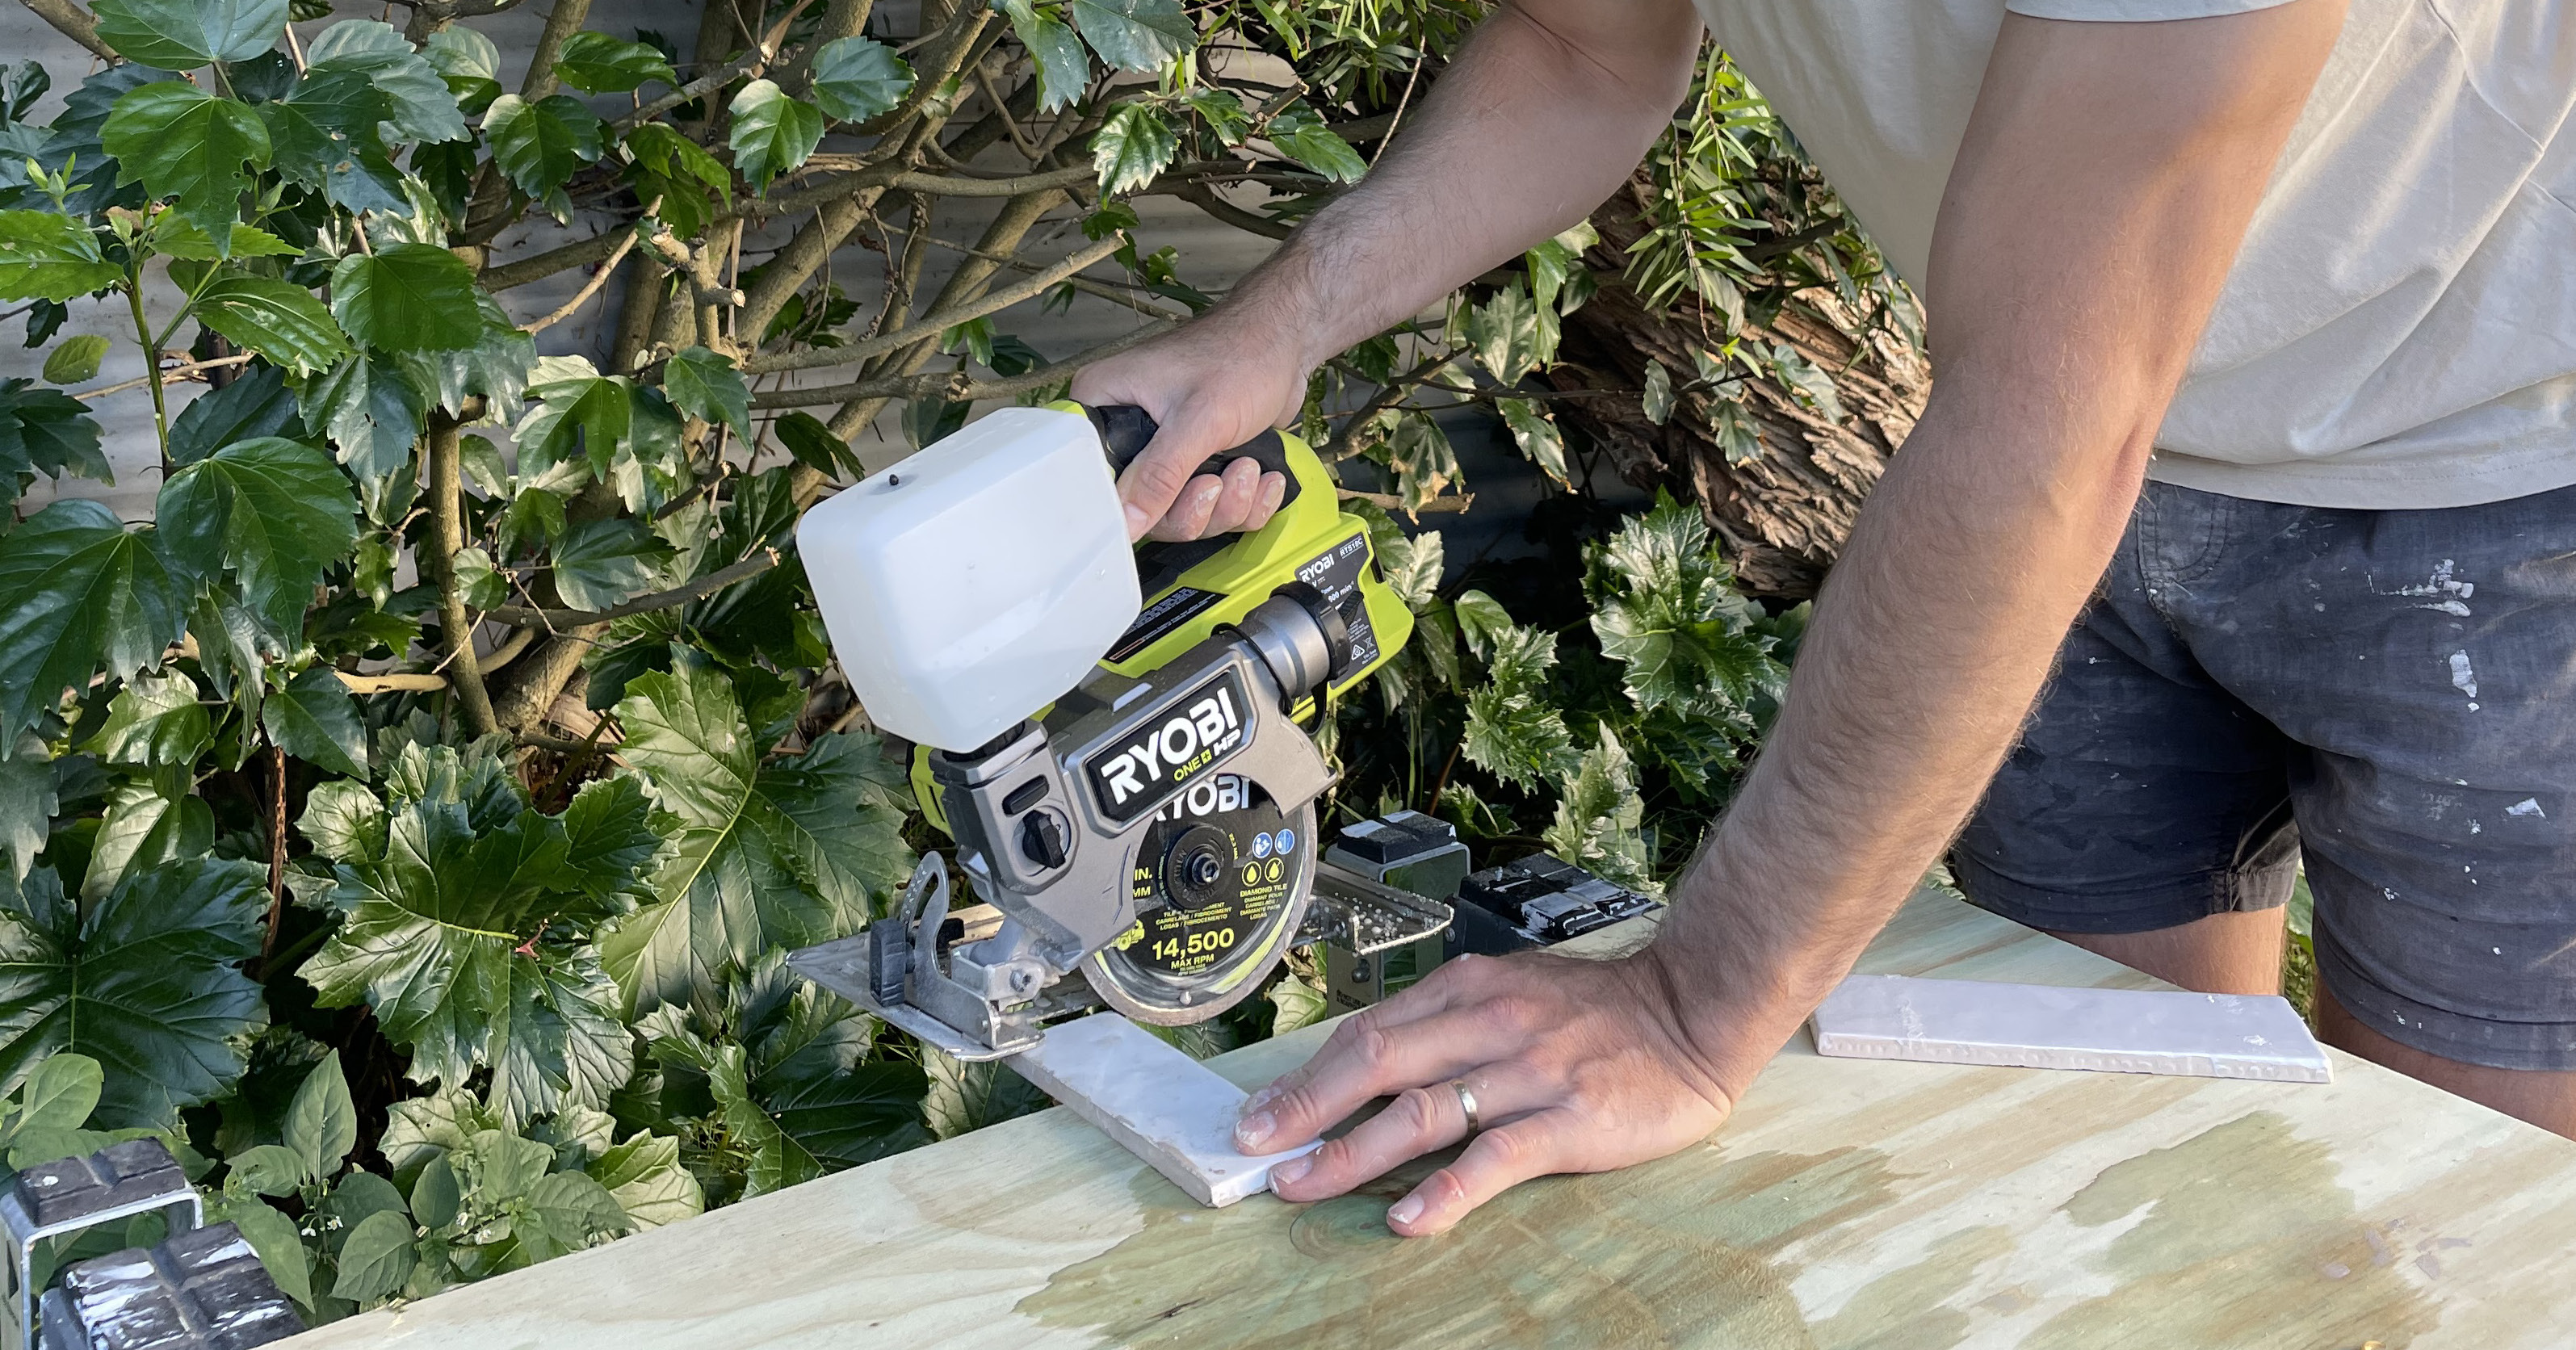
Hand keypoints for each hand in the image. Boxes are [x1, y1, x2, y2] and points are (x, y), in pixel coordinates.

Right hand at [1067, 317, 1308, 541]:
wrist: (1286, 343)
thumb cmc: (1241, 356)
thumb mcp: (1198, 420)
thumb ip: (1160, 476)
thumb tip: (1127, 523)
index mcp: (1105, 406)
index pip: (1090, 477)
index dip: (1121, 506)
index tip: (1159, 508)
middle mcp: (1127, 433)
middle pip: (1142, 509)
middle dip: (1193, 507)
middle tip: (1217, 481)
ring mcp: (1165, 453)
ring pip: (1183, 515)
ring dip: (1226, 504)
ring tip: (1249, 468)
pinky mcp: (1198, 465)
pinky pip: (1214, 510)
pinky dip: (1246, 503)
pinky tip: (1264, 477)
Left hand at [1233, 948, 1737, 1235]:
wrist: (1693, 1011)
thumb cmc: (1598, 1013)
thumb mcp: (1511, 992)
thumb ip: (1446, 1024)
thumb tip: (1368, 1066)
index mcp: (1468, 991)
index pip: (1368, 1033)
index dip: (1306, 1077)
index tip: (1260, 1115)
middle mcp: (1488, 1024)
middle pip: (1377, 1064)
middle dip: (1305, 1109)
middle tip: (1255, 1149)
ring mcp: (1528, 1072)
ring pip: (1421, 1111)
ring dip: (1350, 1153)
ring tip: (1301, 1186)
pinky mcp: (1568, 1119)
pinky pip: (1495, 1157)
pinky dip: (1446, 1190)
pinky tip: (1407, 1218)